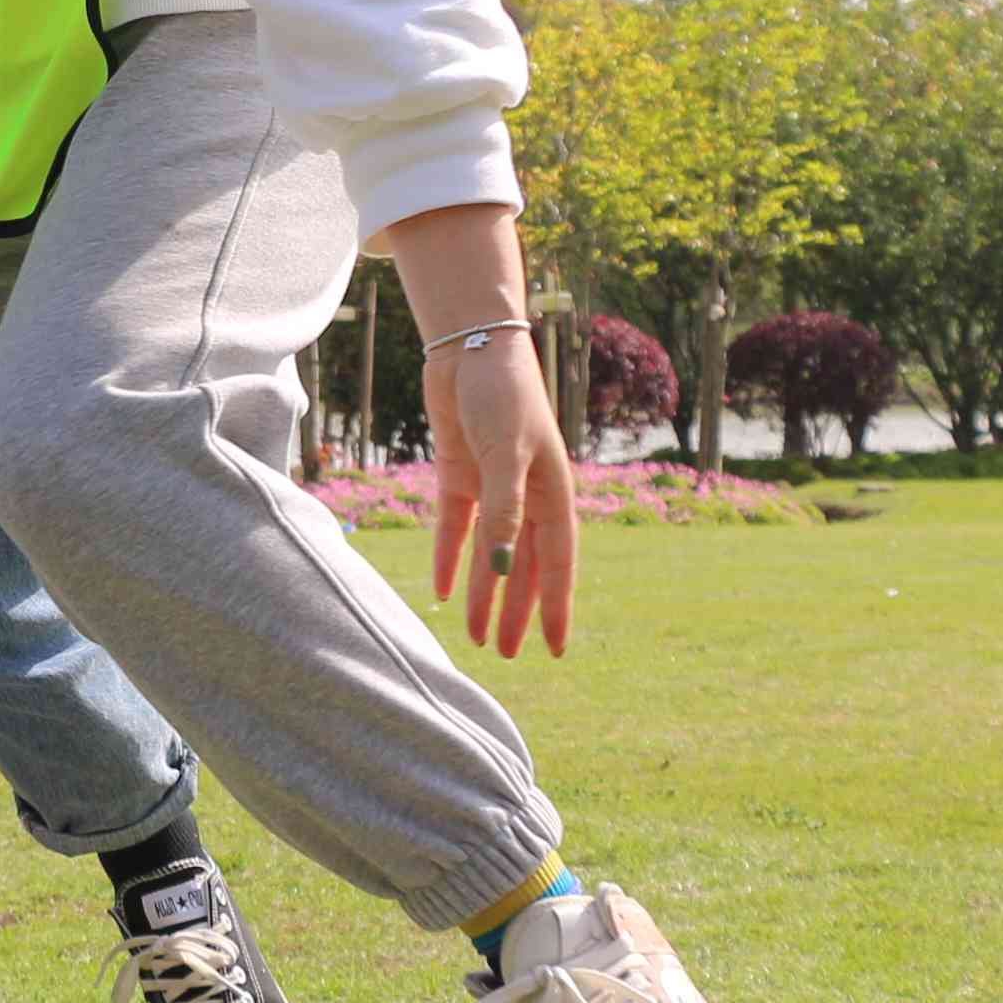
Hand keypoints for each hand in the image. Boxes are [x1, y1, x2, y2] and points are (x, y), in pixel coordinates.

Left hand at [424, 331, 580, 657]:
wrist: (470, 347)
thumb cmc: (503, 394)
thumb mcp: (507, 454)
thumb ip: (505, 512)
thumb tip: (500, 570)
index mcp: (553, 493)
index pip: (558, 562)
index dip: (556, 606)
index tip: (555, 648)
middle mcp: (526, 496)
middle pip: (521, 567)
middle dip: (516, 611)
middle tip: (508, 655)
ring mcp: (492, 486)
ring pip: (489, 555)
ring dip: (484, 595)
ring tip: (479, 638)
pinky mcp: (459, 475)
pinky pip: (456, 529)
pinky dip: (451, 560)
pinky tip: (444, 593)